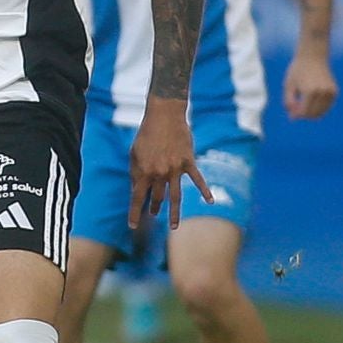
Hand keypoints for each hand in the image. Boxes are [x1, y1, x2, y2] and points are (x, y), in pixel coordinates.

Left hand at [130, 98, 212, 229]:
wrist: (164, 116)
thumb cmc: (146, 134)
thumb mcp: (134, 154)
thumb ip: (136, 173)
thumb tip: (137, 191)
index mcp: (143, 171)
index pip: (137, 198)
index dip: (134, 213)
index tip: (132, 225)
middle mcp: (159, 173)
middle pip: (157, 198)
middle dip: (154, 208)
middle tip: (153, 214)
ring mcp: (175, 169)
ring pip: (176, 196)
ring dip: (174, 213)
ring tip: (174, 226)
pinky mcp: (188, 162)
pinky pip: (198, 180)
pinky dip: (205, 191)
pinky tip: (211, 202)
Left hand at [283, 52, 337, 119]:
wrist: (313, 56)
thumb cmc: (298, 70)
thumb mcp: (288, 85)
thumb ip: (289, 102)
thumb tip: (293, 117)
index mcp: (310, 91)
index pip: (304, 112)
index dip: (296, 116)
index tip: (291, 114)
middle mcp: (322, 93)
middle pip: (313, 114)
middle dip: (304, 115)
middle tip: (296, 110)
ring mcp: (330, 92)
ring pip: (321, 112)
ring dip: (312, 113)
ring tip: (302, 106)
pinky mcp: (335, 91)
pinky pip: (327, 106)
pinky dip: (319, 108)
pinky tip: (311, 103)